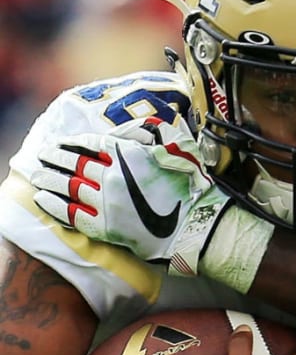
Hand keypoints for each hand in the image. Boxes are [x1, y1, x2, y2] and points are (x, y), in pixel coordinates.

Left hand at [32, 117, 211, 259]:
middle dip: (54, 159)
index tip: (60, 143)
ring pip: (68, 187)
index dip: (71, 143)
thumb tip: (136, 127)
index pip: (89, 144)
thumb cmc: (190, 188)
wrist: (197, 227)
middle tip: (42, 157)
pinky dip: (55, 205)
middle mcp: (112, 176)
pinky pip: (72, 214)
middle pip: (73, 164)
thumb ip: (150, 135)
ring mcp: (107, 203)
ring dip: (49, 179)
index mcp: (127, 156)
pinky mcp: (107, 227)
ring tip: (38, 176)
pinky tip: (44, 199)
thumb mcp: (175, 149)